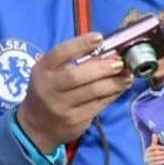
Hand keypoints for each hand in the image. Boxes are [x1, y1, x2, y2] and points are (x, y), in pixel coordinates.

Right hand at [16, 32, 132, 152]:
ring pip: (92, 92)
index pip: (59, 54)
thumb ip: (70, 63)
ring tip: (127, 76)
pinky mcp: (75, 120)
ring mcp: (62, 106)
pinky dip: (113, 94)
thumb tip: (105, 52)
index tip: (99, 37)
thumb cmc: (47, 92)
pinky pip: (99, 105)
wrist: (36, 126)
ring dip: (113, 82)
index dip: (79, 44)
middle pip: (77, 76)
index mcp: (42, 71)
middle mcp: (49, 88)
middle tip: (119, 63)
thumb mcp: (49, 74)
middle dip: (102, 68)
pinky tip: (121, 88)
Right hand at [144, 132, 163, 164]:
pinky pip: (154, 164)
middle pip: (153, 153)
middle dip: (160, 153)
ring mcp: (147, 161)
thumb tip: (154, 133)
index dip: (158, 147)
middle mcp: (146, 155)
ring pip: (154, 159)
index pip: (152, 148)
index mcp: (147, 150)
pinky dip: (159, 163)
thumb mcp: (154, 148)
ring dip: (161, 157)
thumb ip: (154, 142)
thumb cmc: (154, 154)